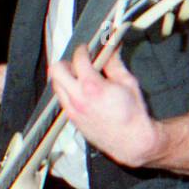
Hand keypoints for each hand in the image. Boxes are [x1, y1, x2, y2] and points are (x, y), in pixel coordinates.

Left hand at [49, 46, 162, 168]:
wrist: (132, 140)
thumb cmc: (133, 114)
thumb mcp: (128, 82)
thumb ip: (115, 63)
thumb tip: (111, 47)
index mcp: (92, 86)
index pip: (78, 59)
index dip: (83, 50)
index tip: (87, 49)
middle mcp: (78, 98)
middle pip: (56, 70)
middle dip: (66, 62)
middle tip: (78, 63)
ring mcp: (72, 110)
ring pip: (56, 86)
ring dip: (64, 77)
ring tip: (79, 77)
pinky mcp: (72, 119)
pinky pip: (61, 99)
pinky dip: (67, 91)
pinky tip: (81, 92)